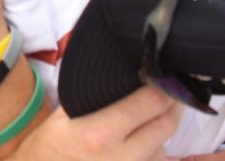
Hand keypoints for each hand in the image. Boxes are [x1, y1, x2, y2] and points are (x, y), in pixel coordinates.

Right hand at [11, 86, 181, 160]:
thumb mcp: (67, 111)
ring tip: (155, 113)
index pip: (150, 104)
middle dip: (173, 104)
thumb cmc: (51, 141)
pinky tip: (143, 139)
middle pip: (166, 125)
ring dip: (163, 128)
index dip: (163, 86)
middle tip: (171, 89)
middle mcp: (121, 157)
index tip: (165, 73)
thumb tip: (130, 73)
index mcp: (100, 133)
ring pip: (165, 146)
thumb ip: (98, 94)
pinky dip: (154, 148)